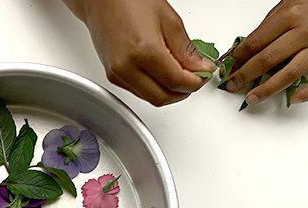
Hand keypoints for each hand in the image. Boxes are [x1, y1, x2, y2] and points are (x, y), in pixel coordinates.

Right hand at [63, 0, 214, 105]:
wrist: (103, 1)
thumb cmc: (131, 1)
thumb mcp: (169, 20)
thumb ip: (186, 50)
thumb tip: (201, 69)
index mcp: (144, 51)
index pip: (177, 82)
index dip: (196, 82)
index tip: (205, 75)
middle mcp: (127, 68)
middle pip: (163, 97)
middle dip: (183, 91)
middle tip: (195, 78)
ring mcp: (118, 75)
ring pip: (151, 98)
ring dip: (169, 92)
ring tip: (180, 75)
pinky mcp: (113, 77)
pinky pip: (139, 92)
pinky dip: (155, 88)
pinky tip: (162, 74)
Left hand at [225, 0, 307, 104]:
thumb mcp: (286, 5)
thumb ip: (267, 28)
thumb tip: (245, 51)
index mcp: (291, 16)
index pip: (257, 42)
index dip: (239, 58)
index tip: (229, 68)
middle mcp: (307, 32)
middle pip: (269, 60)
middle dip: (246, 75)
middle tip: (233, 85)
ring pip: (291, 74)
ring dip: (268, 89)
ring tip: (253, 97)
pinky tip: (295, 98)